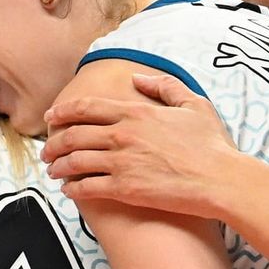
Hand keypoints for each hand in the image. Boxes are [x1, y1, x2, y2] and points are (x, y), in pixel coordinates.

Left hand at [43, 73, 248, 219]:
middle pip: (74, 135)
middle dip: (54, 143)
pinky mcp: (125, 189)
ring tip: (53, 172)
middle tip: (47, 151)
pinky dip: (73, 189)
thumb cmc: (212, 144)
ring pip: (75, 162)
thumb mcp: (193, 104)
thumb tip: (138, 77)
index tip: (50, 117)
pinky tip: (69, 192)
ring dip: (58, 167)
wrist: (222, 180)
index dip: (62, 112)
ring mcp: (122, 162)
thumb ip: (163, 86)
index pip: (87, 108)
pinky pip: (88, 188)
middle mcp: (123, 135)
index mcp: (136, 112)